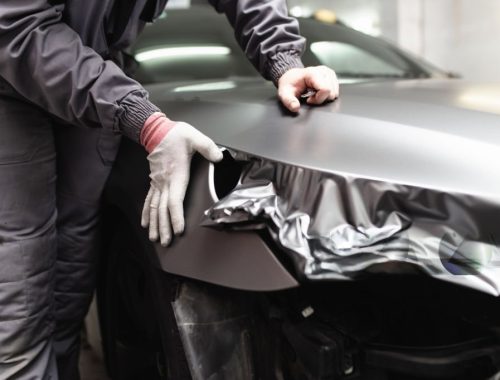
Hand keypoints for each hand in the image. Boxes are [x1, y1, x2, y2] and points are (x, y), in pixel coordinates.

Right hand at [141, 121, 222, 245]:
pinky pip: (149, 200)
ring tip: (154, 238)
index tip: (177, 229)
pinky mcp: (154, 181)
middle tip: (166, 242)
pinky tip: (145, 223)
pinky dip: (146, 213)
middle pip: (163, 208)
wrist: (156, 130)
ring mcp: (157, 182)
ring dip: (154, 224)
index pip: (175, 199)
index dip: (176, 216)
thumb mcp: (194, 137)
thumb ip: (208, 147)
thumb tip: (219, 156)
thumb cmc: (175, 135)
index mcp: (176, 174)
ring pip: (154, 207)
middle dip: (164, 226)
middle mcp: (165, 181)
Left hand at [277, 66, 338, 112]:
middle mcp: (323, 71)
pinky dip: (326, 93)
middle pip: (331, 92)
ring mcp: (329, 73)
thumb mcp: (284, 93)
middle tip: (310, 96)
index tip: (309, 99)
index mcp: (313, 73)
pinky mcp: (331, 76)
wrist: (291, 76)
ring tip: (314, 93)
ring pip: (334, 92)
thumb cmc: (289, 83)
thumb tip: (295, 107)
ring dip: (324, 96)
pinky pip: (335, 90)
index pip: (326, 90)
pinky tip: (318, 91)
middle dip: (321, 98)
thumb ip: (289, 101)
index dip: (318, 99)